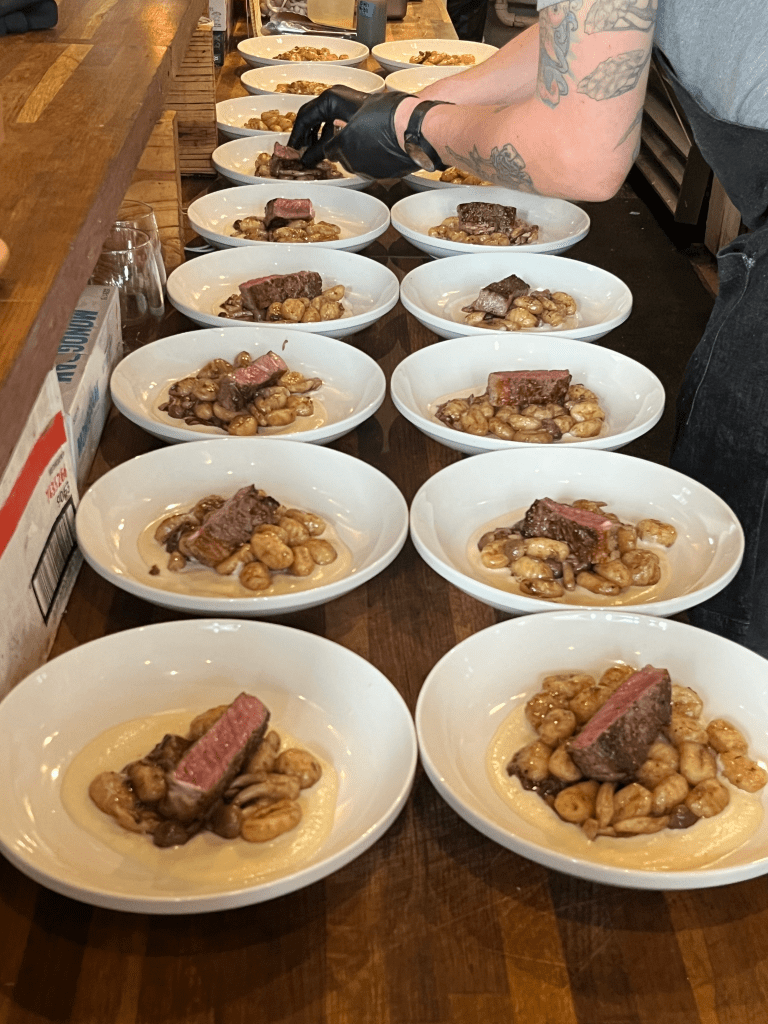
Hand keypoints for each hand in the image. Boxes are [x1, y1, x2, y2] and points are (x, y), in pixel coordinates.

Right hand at [288, 86, 420, 177]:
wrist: (420, 132)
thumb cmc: (379, 137)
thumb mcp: (346, 148)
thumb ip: (329, 151)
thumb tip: (324, 153)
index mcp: (336, 100)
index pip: (307, 115)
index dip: (297, 135)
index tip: (292, 150)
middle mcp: (352, 101)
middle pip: (325, 118)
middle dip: (314, 137)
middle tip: (308, 154)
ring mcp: (371, 110)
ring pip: (343, 125)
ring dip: (333, 142)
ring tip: (330, 160)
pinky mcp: (387, 122)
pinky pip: (361, 132)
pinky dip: (352, 145)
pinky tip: (356, 160)